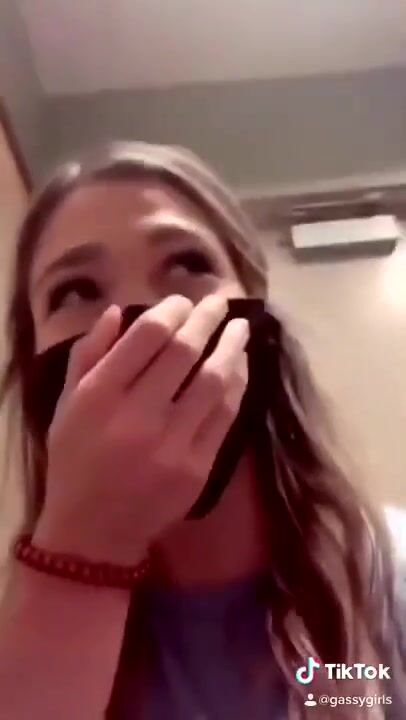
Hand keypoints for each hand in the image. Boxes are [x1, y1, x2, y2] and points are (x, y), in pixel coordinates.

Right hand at [34, 295, 248, 564]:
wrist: (93, 531)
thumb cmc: (75, 460)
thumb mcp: (66, 404)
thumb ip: (87, 354)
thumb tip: (117, 311)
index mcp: (99, 396)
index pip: (146, 336)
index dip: (171, 310)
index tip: (183, 301)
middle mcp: (136, 417)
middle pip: (184, 352)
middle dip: (207, 318)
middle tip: (219, 301)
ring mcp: (171, 445)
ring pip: (214, 380)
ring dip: (232, 347)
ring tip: (240, 327)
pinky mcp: (198, 468)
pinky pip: (225, 415)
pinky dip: (237, 385)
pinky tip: (240, 367)